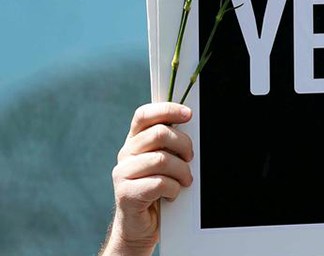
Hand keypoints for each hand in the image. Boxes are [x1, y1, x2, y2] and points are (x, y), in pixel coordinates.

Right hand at [100, 103, 193, 255]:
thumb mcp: (165, 162)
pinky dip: (172, 189)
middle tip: (190, 158)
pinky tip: (172, 194)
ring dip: (181, 171)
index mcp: (135, 141)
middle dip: (183, 144)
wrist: (141, 224)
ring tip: (185, 181)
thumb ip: (170, 143)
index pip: (145, 115)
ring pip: (161, 159)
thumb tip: (189, 122)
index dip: (167, 109)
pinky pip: (158, 183)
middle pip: (158, 134)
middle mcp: (126, 153)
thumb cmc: (158, 189)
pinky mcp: (126, 193)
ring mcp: (122, 173)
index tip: (189, 114)